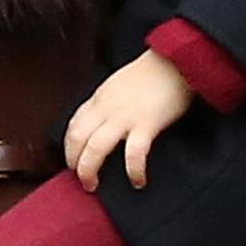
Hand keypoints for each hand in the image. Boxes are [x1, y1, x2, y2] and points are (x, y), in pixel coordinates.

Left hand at [64, 49, 192, 191]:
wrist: (176, 59)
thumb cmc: (153, 72)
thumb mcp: (120, 84)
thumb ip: (109, 102)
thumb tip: (104, 122)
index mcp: (101, 98)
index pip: (73, 125)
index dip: (69, 147)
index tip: (74, 161)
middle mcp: (107, 107)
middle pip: (77, 138)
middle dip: (74, 163)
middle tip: (81, 179)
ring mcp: (125, 115)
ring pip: (95, 147)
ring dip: (89, 170)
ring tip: (93, 186)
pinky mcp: (147, 123)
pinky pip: (134, 152)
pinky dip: (133, 170)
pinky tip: (137, 181)